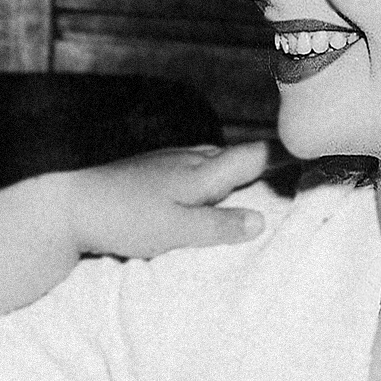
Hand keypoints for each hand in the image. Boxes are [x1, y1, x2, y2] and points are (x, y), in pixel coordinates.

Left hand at [43, 140, 272, 259]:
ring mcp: (165, 162)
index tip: (313, 149)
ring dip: (233, 166)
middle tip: (290, 168)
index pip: (254, 157)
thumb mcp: (177, 231)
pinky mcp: (146, 171)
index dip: (284, 154)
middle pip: (235, 154)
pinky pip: (190, 167)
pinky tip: (201, 186)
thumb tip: (259, 221)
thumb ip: (219, 227)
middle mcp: (187, 159)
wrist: (67, 205)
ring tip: (250, 178)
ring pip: (210, 159)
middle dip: (263, 159)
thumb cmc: (123, 219)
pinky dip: (208, 175)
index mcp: (201, 172)